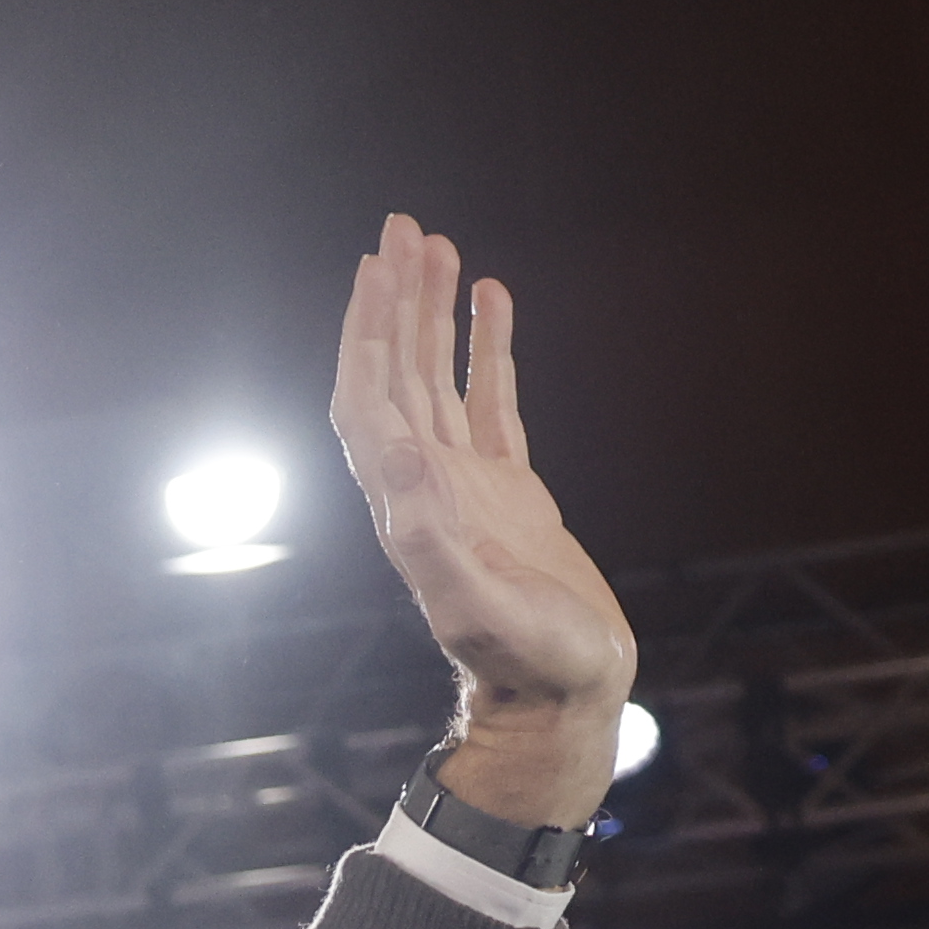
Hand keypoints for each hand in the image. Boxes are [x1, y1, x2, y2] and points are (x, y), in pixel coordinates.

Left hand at [331, 216, 638, 825]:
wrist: (561, 700)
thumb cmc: (527, 664)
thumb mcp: (478, 605)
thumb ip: (435, 538)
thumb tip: (399, 458)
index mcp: (408, 504)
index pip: (370, 398)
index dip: (367, 333)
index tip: (374, 267)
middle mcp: (425, 487)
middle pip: (397, 374)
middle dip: (395, 302)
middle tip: (403, 228)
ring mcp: (468, 486)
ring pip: (439, 380)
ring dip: (433, 315)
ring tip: (440, 247)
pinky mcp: (510, 492)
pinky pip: (491, 404)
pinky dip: (489, 350)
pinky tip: (493, 301)